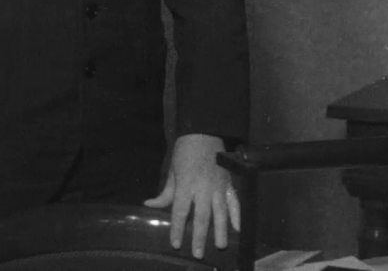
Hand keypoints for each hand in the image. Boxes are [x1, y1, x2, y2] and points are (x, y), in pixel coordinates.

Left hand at [144, 133, 240, 258]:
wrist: (204, 132)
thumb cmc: (184, 152)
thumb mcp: (172, 171)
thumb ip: (165, 192)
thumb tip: (149, 205)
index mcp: (186, 184)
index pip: (180, 211)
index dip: (177, 228)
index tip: (175, 243)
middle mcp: (203, 188)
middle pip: (202, 216)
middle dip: (199, 236)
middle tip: (198, 254)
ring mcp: (219, 186)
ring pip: (220, 212)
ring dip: (221, 230)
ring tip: (221, 246)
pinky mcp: (229, 183)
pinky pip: (235, 201)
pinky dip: (237, 215)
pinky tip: (238, 229)